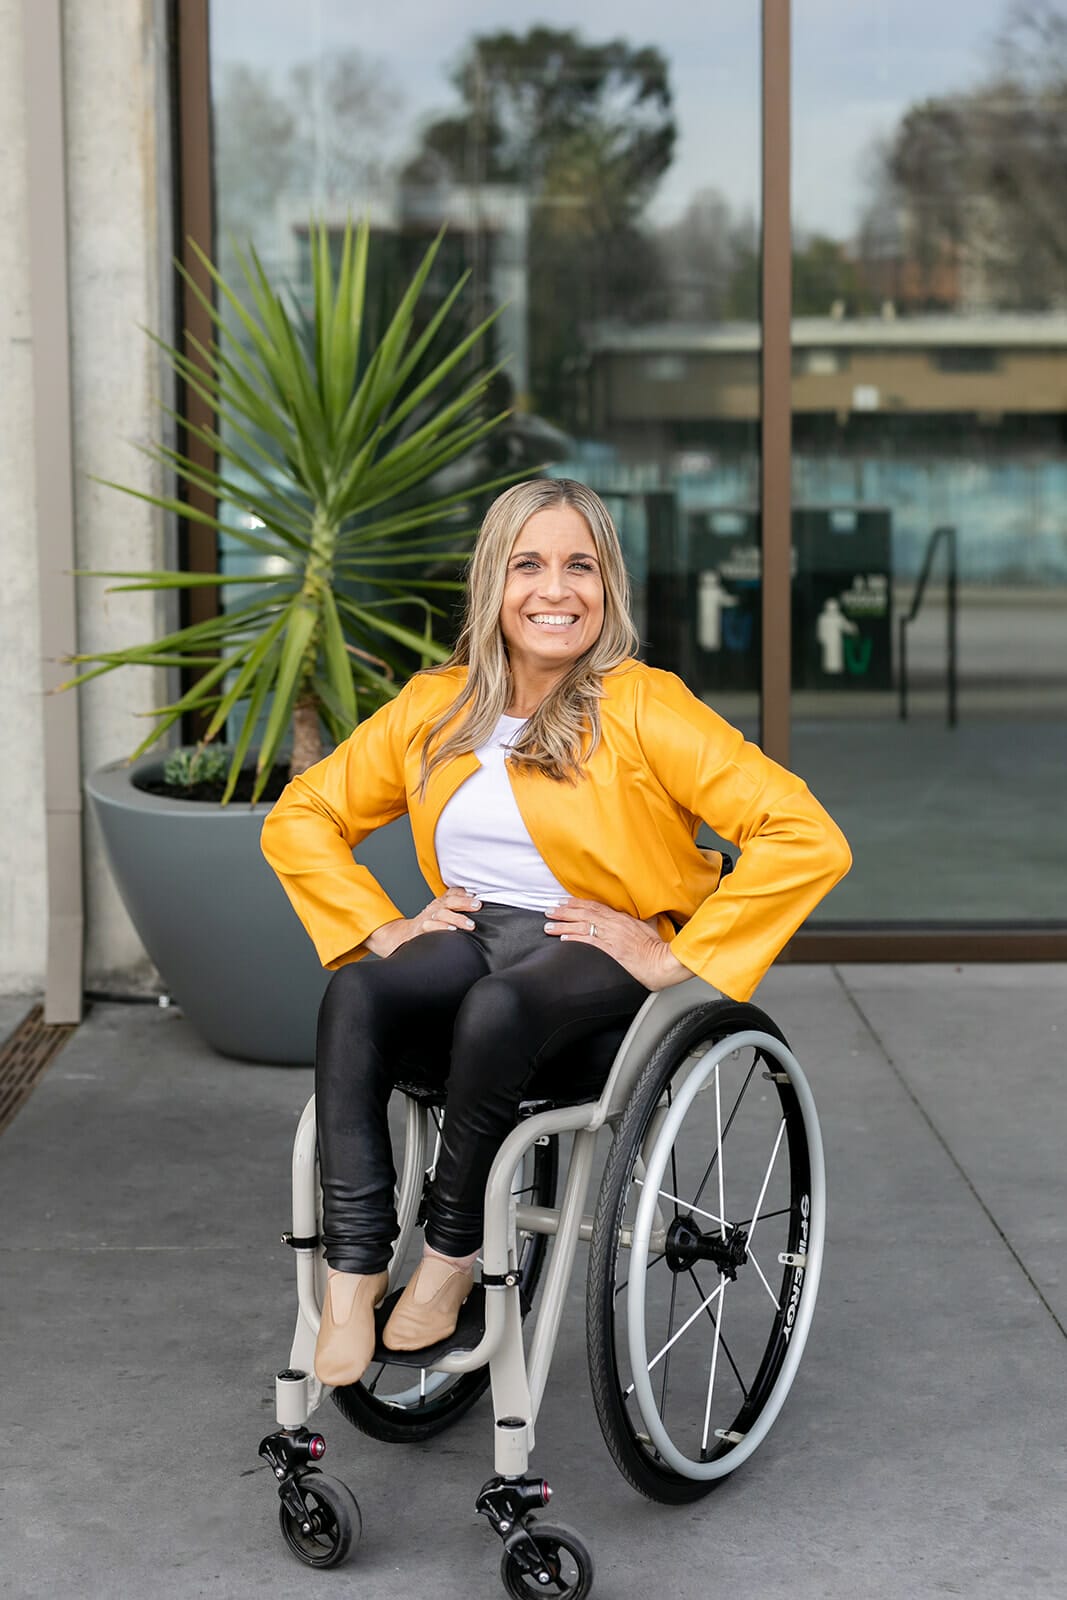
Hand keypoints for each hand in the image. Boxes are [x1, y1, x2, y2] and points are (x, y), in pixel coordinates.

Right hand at [366, 888, 481, 957]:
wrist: (402, 937)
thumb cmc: (428, 924)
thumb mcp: (440, 910)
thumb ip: (454, 901)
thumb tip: (471, 893)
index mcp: (439, 904)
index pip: (452, 894)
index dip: (465, 895)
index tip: (478, 898)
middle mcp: (433, 909)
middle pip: (449, 902)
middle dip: (464, 903)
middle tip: (478, 906)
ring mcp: (426, 920)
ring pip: (441, 914)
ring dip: (456, 918)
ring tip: (470, 925)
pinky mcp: (420, 931)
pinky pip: (430, 928)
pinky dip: (441, 928)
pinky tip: (452, 932)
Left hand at [544, 898, 692, 990]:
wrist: (663, 962)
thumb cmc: (658, 947)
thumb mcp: (649, 926)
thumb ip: (641, 919)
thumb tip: (643, 914)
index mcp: (621, 918)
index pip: (594, 906)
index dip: (577, 903)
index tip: (563, 902)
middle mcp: (614, 925)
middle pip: (584, 914)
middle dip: (564, 912)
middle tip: (549, 911)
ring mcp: (612, 937)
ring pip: (582, 927)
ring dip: (563, 926)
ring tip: (548, 926)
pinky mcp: (611, 951)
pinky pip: (589, 942)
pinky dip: (575, 939)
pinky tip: (564, 939)